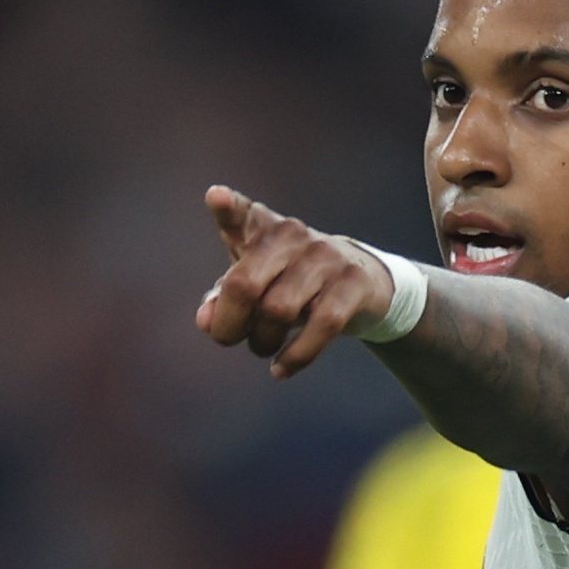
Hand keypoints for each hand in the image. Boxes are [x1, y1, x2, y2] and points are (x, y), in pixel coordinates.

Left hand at [195, 185, 395, 378]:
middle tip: (228, 339)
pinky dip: (296, 356)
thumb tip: (206, 321)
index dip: (227, 208)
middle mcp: (292, 234)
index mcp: (262, 228)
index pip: (241, 214)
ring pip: (279, 310)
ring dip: (263, 341)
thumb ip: (222, 299)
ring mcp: (325, 257)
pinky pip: (321, 326)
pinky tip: (280, 370)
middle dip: (229, 323)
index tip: (216, 197)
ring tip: (262, 347)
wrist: (361, 280)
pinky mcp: (353, 283)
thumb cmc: (290, 281)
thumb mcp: (254, 285)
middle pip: (245, 285)